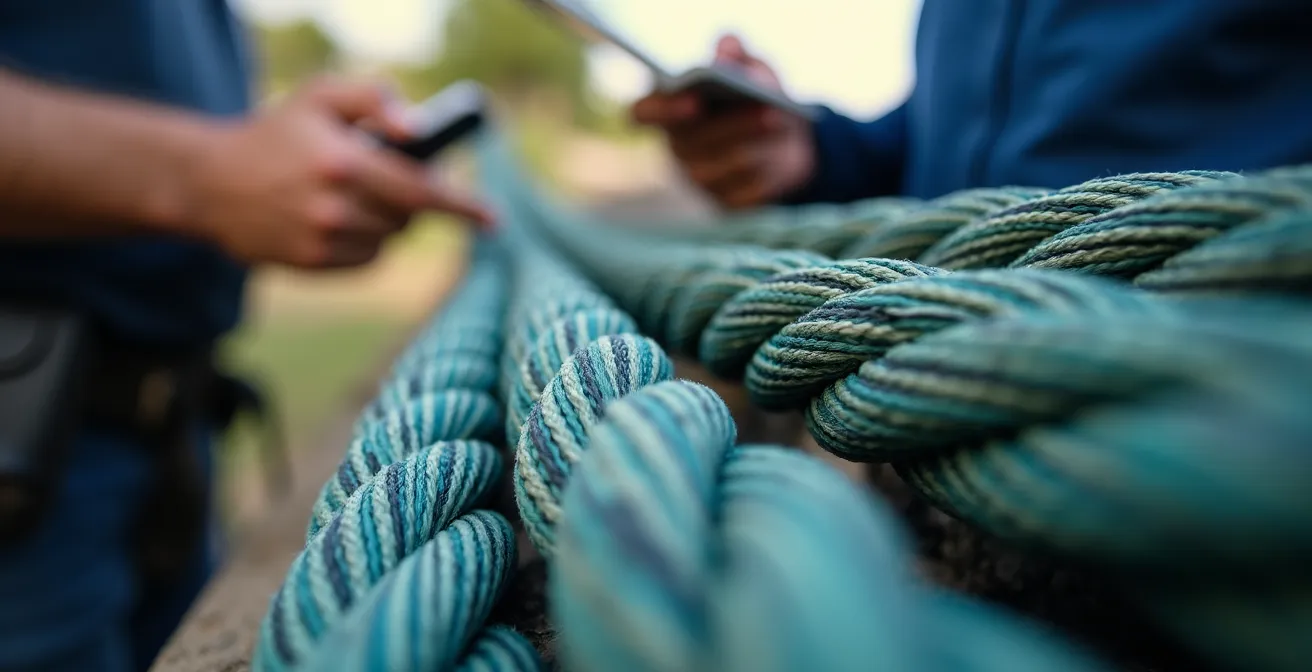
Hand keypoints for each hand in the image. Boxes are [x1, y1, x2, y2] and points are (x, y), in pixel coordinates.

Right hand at [185, 76, 492, 268]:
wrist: (210, 182)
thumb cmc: (276, 133)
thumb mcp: (321, 96)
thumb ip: (374, 96)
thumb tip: (417, 129)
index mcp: (343, 162)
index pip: (421, 190)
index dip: (463, 206)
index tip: (494, 220)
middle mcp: (334, 207)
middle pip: (409, 217)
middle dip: (411, 198)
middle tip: (387, 177)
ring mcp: (322, 241)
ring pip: (389, 239)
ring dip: (385, 220)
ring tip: (350, 196)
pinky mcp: (313, 266)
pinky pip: (366, 258)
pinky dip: (365, 240)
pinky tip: (334, 219)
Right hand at [631, 35, 814, 209]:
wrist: (788, 140)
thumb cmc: (758, 97)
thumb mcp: (752, 68)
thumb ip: (738, 55)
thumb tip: (726, 48)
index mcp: (670, 110)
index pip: (642, 113)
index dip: (661, 110)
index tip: (692, 102)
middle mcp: (677, 147)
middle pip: (692, 141)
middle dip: (731, 124)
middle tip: (766, 110)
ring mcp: (698, 178)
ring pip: (719, 167)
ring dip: (751, 145)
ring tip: (776, 121)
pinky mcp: (723, 202)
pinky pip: (740, 192)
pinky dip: (763, 174)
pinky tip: (778, 160)